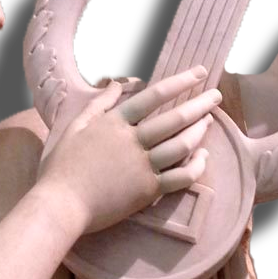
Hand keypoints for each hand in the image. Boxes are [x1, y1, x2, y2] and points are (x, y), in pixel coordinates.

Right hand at [38, 67, 219, 233]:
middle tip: (216, 96)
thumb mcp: (75, 127)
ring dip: (200, 131)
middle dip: (200, 104)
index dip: (180, 82)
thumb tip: (116, 83)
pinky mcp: (148, 191)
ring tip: (210, 121)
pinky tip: (203, 157)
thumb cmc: (61, 167)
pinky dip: (197, 166)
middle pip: (175, 119)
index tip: (200, 73)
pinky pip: (181, 177)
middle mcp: (133, 141)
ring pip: (182, 145)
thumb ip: (99, 104)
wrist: (61, 205)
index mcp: (115, 123)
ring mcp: (143, 166)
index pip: (154, 96)